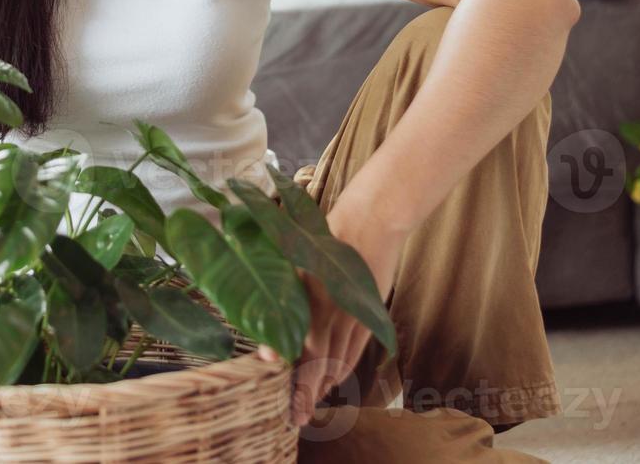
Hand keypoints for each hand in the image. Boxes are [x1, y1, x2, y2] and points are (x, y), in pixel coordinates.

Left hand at [257, 220, 404, 427]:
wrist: (370, 223)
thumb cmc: (324, 239)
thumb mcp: (295, 266)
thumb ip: (281, 303)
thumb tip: (269, 347)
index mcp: (306, 303)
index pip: (296, 353)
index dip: (290, 377)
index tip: (281, 394)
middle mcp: (329, 317)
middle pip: (316, 368)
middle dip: (305, 394)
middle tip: (297, 416)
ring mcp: (351, 319)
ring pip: (336, 365)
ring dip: (323, 386)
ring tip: (310, 403)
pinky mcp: (368, 318)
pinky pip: (353, 354)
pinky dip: (341, 371)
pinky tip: (331, 380)